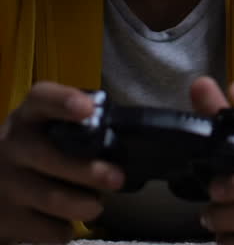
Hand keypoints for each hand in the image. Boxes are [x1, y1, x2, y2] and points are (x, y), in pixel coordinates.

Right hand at [0, 82, 124, 243]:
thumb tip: (127, 143)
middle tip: (116, 179)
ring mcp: (4, 182)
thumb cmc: (35, 154)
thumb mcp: (46, 132)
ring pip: (52, 198)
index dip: (64, 101)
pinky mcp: (3, 218)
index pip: (42, 99)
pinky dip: (63, 229)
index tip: (88, 108)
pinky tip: (64, 221)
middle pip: (50, 157)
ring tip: (95, 205)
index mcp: (29, 118)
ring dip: (83, 205)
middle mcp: (11, 145)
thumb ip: (78, 130)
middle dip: (89, 171)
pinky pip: (45, 229)